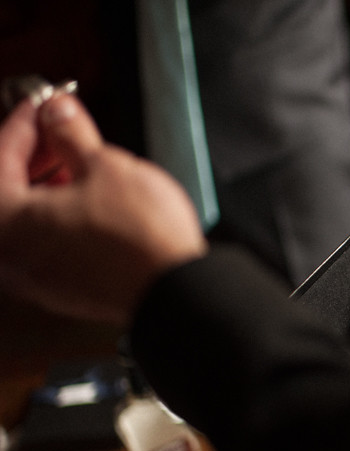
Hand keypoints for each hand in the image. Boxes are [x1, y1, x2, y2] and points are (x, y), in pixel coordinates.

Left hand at [0, 94, 207, 325]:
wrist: (177, 291)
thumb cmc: (141, 240)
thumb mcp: (107, 166)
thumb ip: (71, 133)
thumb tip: (58, 113)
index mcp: (4, 222)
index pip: (0, 155)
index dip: (26, 121)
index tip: (44, 104)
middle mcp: (11, 256)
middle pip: (9, 191)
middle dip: (36, 156)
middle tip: (62, 132)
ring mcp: (38, 279)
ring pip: (31, 220)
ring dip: (50, 188)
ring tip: (84, 168)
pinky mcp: (66, 292)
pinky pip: (52, 245)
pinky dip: (64, 219)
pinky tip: (93, 205)